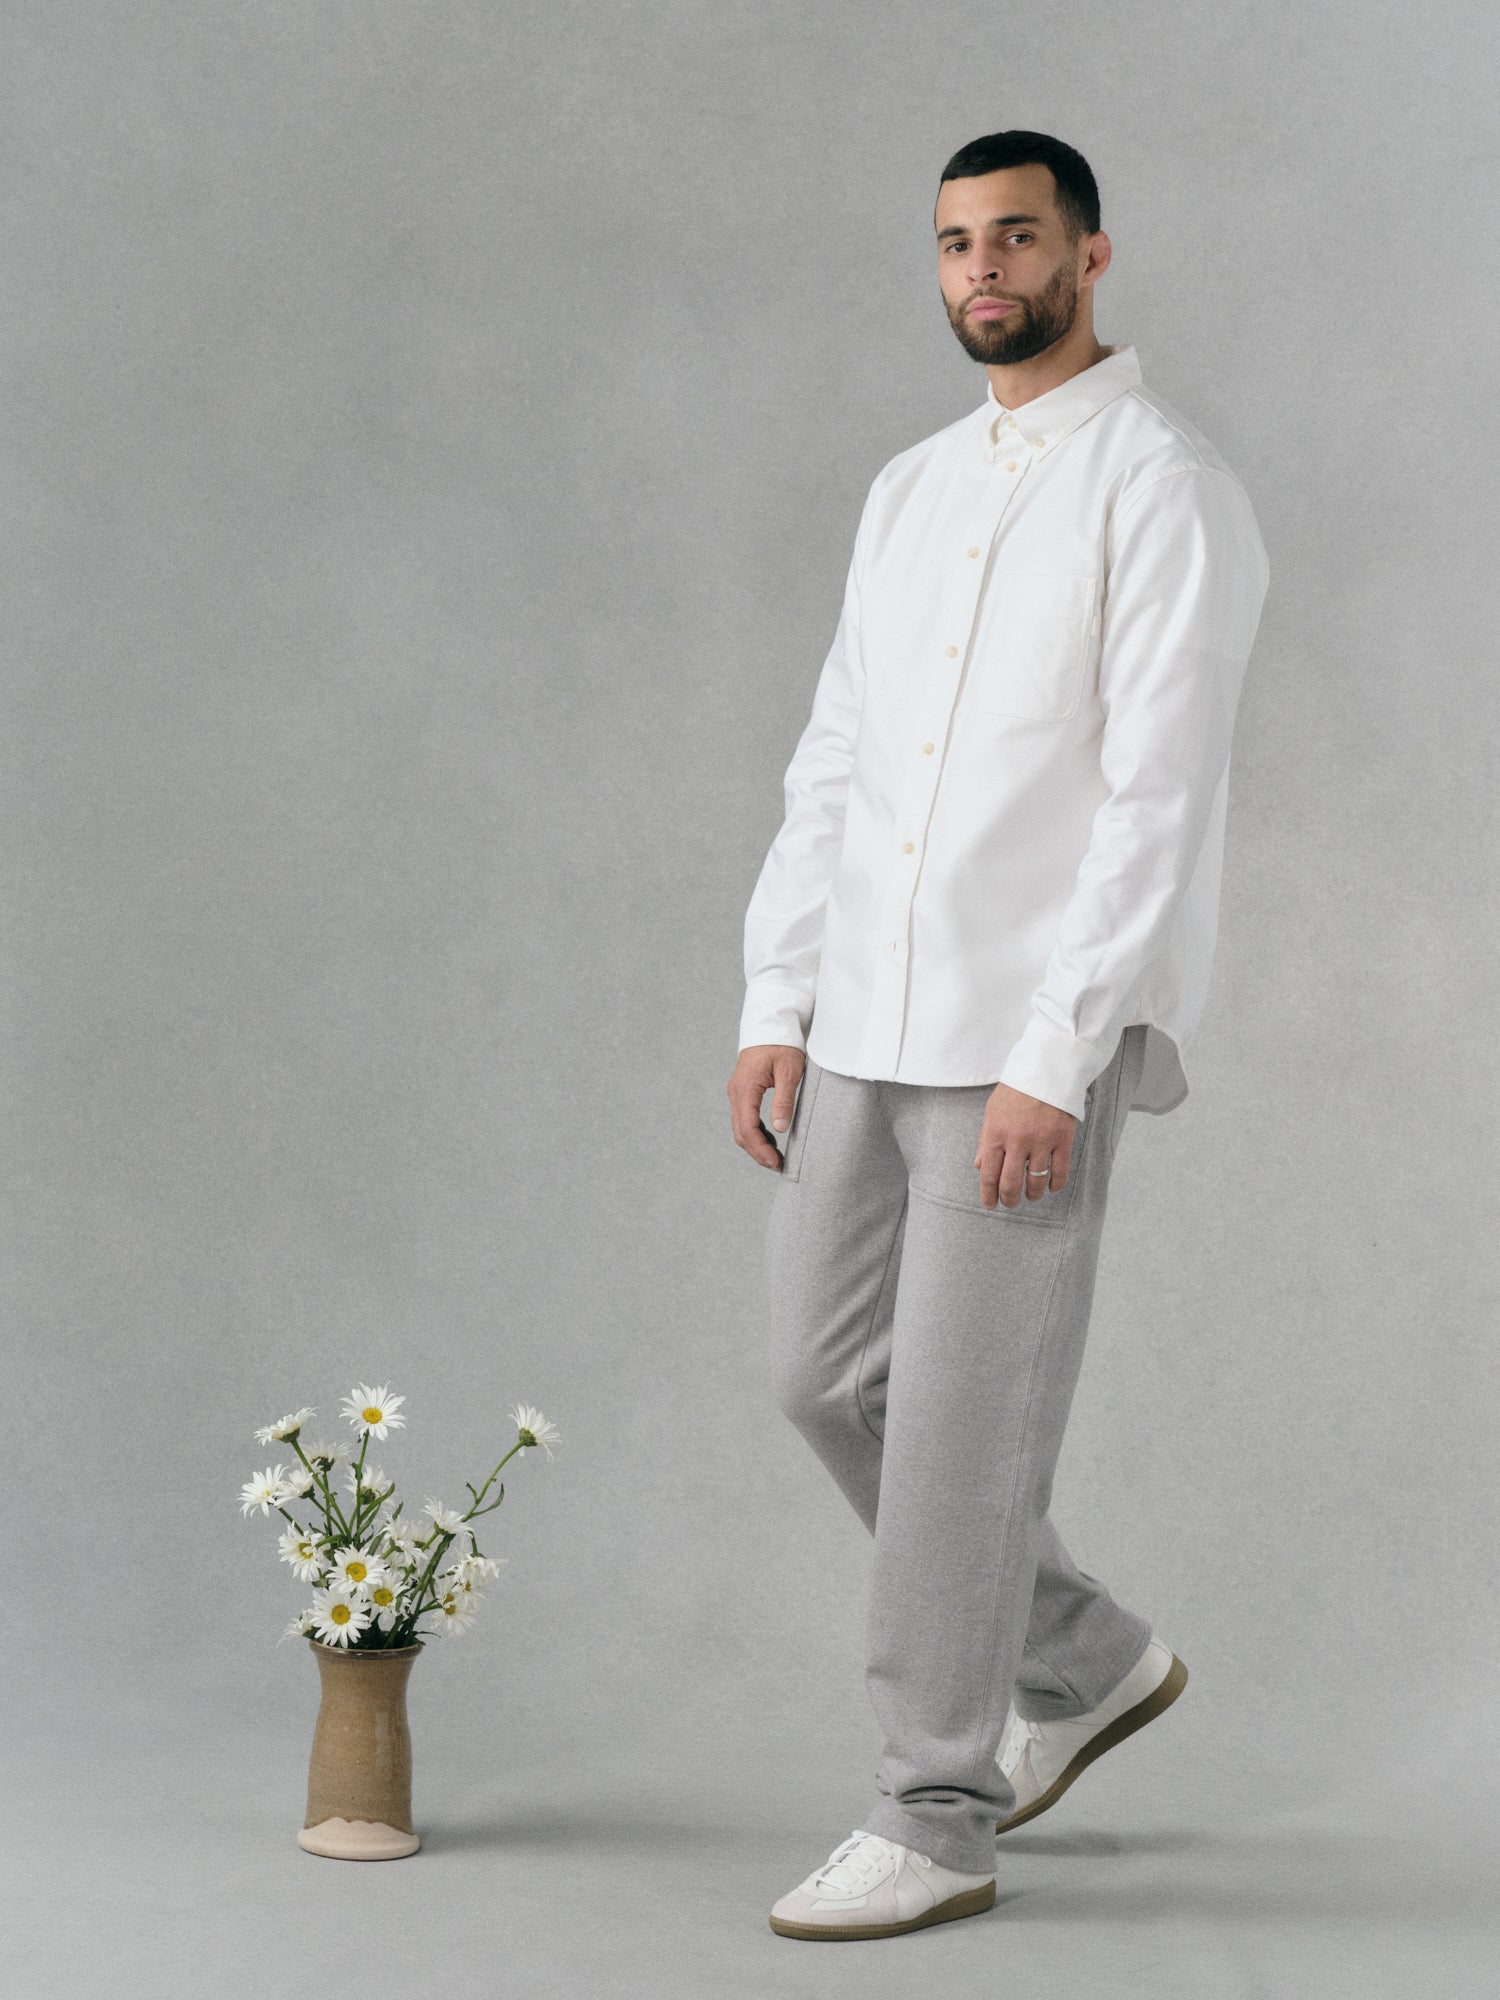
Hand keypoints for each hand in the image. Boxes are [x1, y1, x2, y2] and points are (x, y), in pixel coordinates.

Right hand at [729, 1045, 806, 1169]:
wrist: (772, 1025)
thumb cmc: (782, 1044)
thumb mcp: (789, 1071)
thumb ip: (783, 1099)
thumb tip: (780, 1128)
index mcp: (745, 1089)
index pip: (747, 1129)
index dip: (760, 1150)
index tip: (776, 1163)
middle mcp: (736, 1093)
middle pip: (741, 1133)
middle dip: (757, 1153)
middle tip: (778, 1166)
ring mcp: (737, 1093)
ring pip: (741, 1128)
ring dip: (756, 1145)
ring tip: (776, 1157)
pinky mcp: (743, 1092)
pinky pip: (744, 1119)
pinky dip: (755, 1133)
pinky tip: (770, 1140)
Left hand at [974, 1082, 1076, 1208]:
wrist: (1047, 1069)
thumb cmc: (1016, 1089)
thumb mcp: (992, 1110)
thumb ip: (984, 1139)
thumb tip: (978, 1165)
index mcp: (996, 1133)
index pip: (988, 1173)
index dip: (988, 1194)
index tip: (990, 1204)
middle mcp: (1017, 1141)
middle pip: (1010, 1183)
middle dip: (1009, 1199)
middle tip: (1010, 1203)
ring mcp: (1041, 1141)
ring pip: (1036, 1181)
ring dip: (1033, 1194)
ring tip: (1031, 1196)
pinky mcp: (1063, 1139)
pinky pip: (1060, 1171)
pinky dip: (1056, 1185)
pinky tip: (1051, 1188)